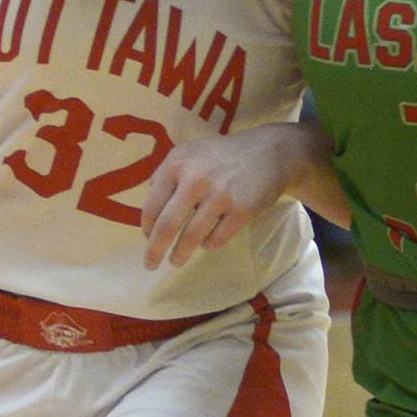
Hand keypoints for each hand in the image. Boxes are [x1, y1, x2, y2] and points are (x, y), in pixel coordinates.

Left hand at [141, 128, 301, 269]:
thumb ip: (166, 175)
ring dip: (180, 254)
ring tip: (177, 260)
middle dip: (155, 251)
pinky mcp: (241, 210)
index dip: (146, 228)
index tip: (148, 239)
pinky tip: (208, 241)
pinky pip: (216, 240)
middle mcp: (195, 178)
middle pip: (167, 226)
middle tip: (150, 264)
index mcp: (177, 163)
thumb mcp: (190, 153)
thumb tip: (149, 211)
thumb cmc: (222, 156)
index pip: (152, 205)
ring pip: (191, 238)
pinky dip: (208, 245)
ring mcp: (220, 195)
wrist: (269, 152)